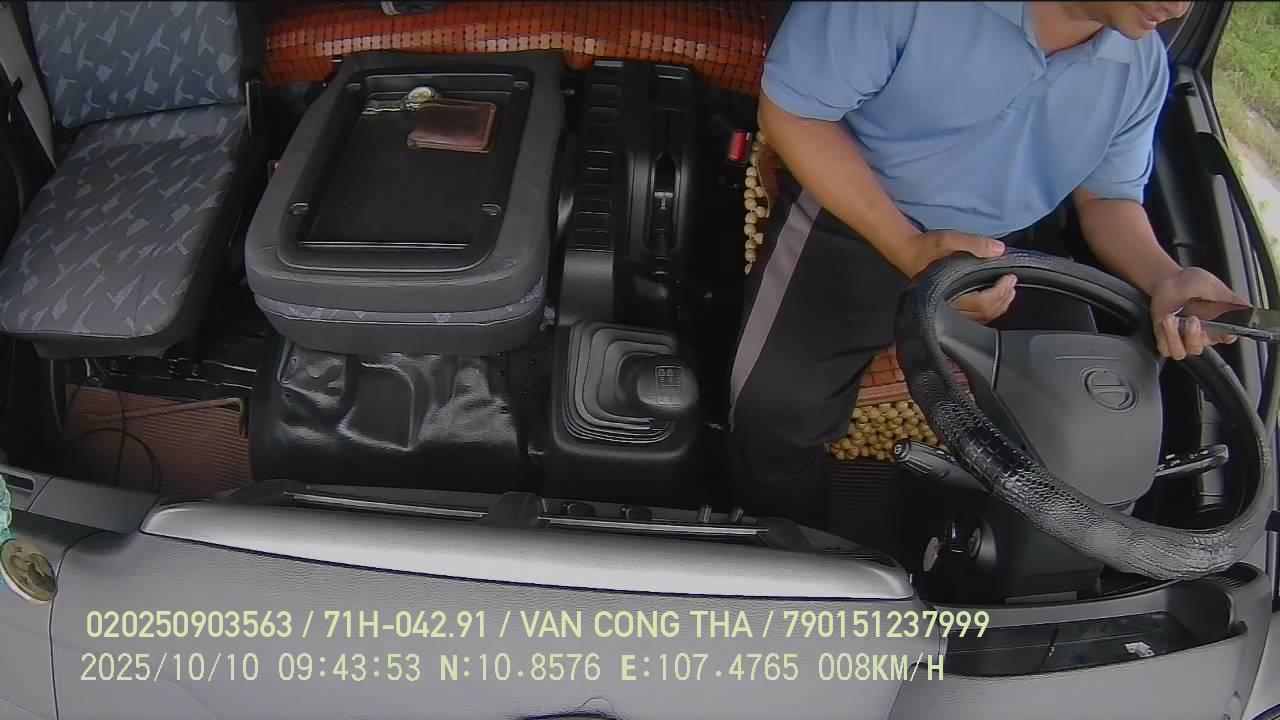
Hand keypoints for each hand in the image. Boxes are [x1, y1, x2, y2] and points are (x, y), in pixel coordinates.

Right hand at [890, 230, 1016, 323]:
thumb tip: (1000, 250)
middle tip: (1012, 283)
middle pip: (984, 312)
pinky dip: (989, 310)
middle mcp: (950, 305)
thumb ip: (974, 243)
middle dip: (1003, 298)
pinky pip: (975, 317)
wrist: (908, 252)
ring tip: (1008, 291)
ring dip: (999, 306)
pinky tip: (996, 300)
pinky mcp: (951, 308)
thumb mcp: (949, 239)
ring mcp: (950, 309)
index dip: (1000, 291)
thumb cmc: (927, 247)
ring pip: (981, 317)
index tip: (1010, 277)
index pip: (983, 302)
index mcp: (949, 291)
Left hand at [1148, 267, 1244, 358]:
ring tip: (1171, 319)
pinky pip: (1164, 349)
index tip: (1222, 331)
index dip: (1225, 337)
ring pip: (1180, 352)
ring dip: (1174, 338)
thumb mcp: (1213, 287)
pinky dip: (1163, 337)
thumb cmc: (1192, 283)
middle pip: (1199, 349)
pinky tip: (1164, 321)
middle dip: (1194, 336)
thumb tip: (1248, 308)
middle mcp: (1200, 334)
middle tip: (1193, 319)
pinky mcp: (1164, 337)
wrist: (1168, 279)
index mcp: (1216, 325)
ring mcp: (1181, 337)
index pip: (1226, 338)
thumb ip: (1230, 299)